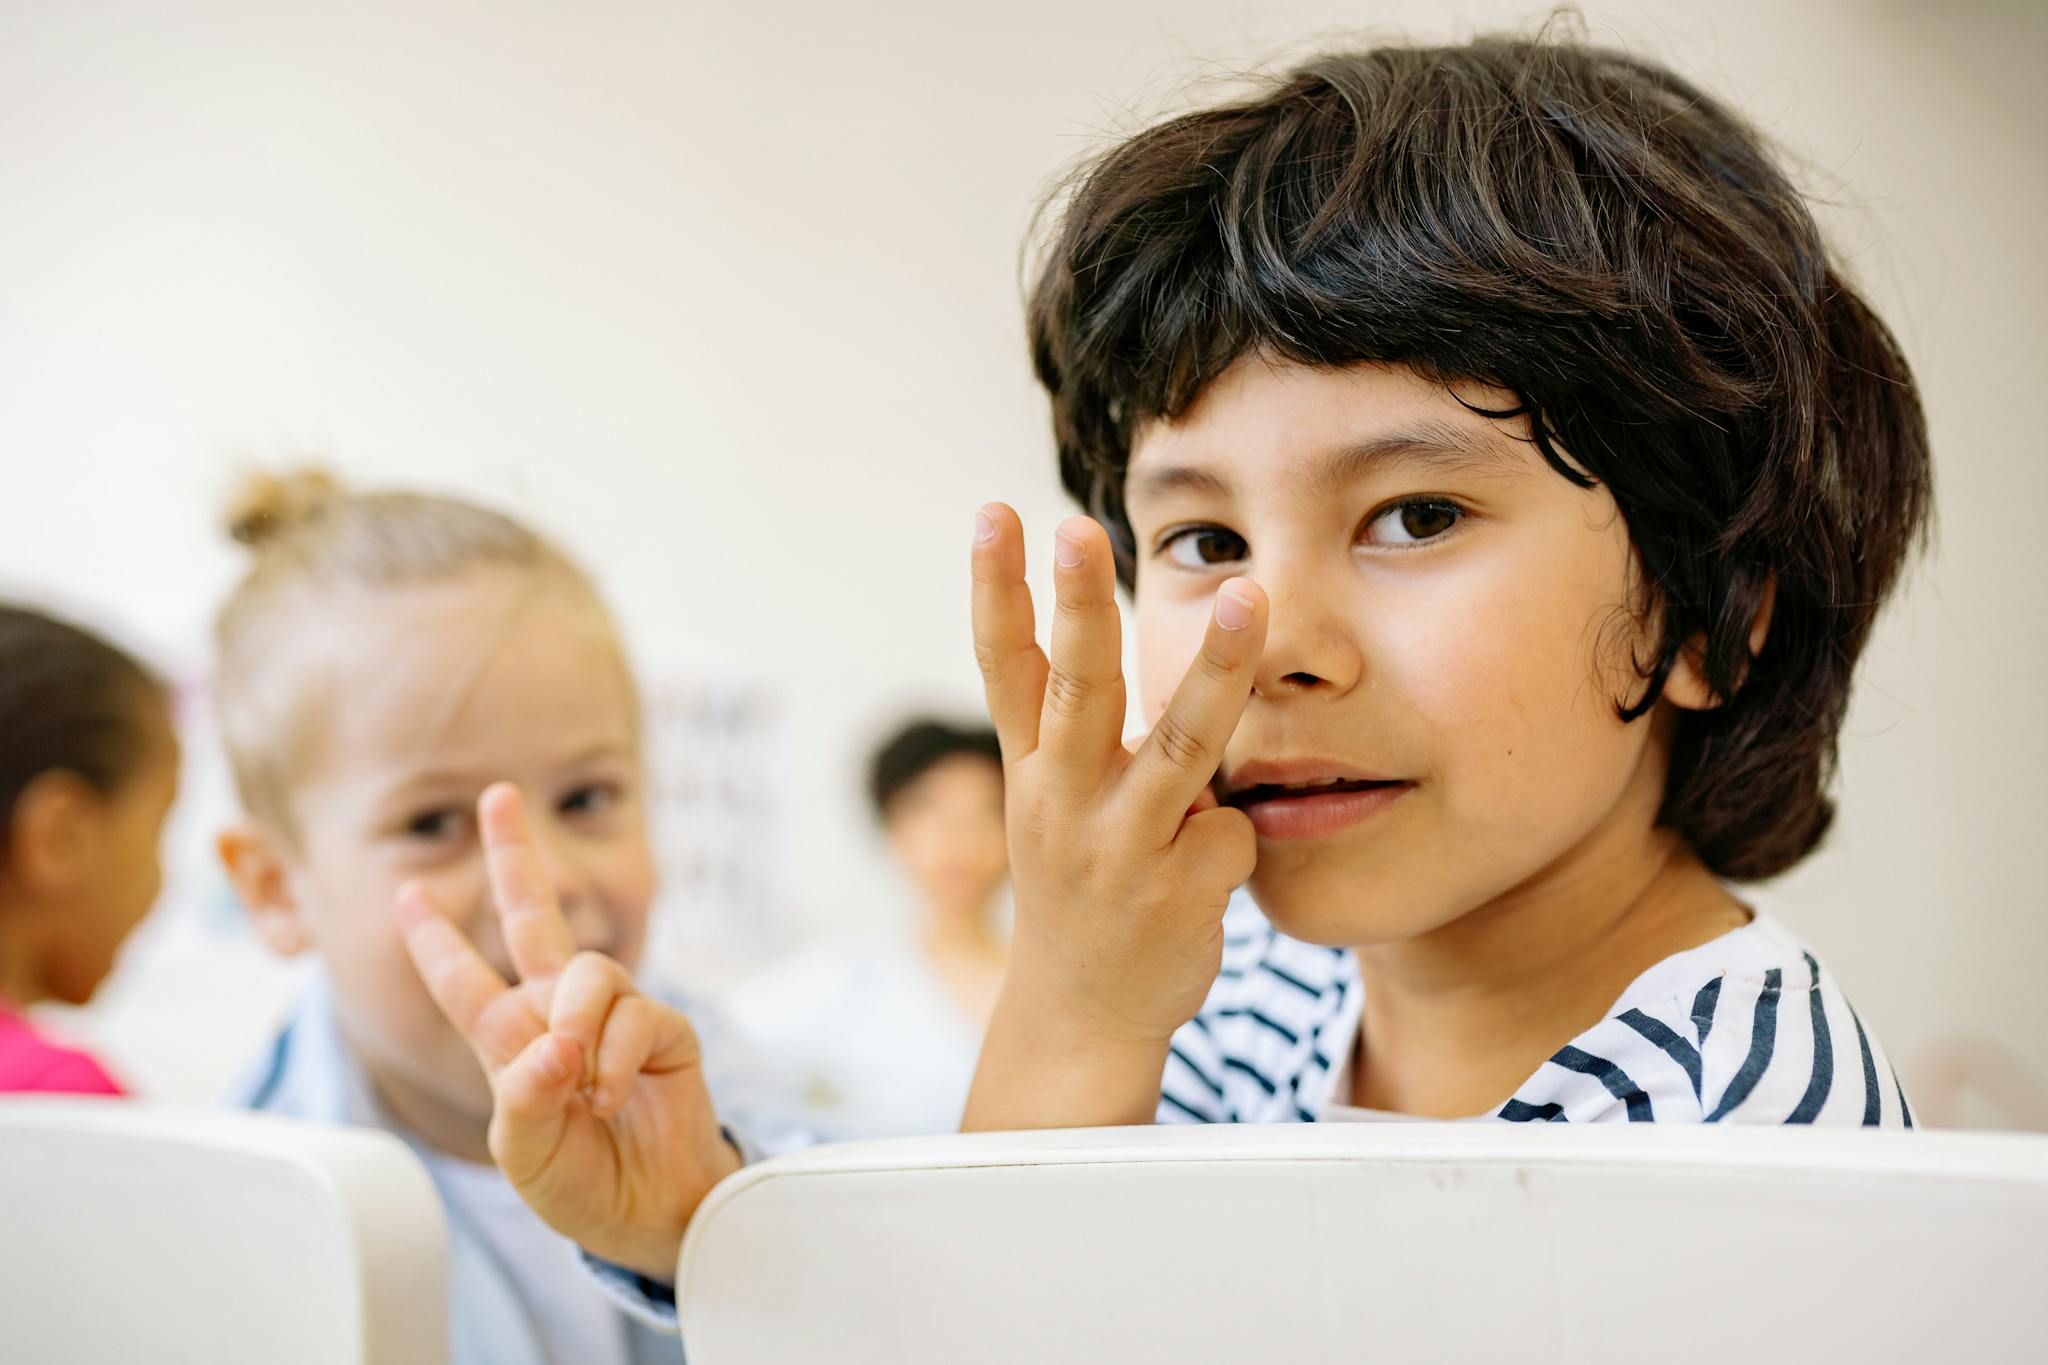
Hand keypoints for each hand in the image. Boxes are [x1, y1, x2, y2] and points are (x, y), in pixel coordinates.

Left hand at [395, 783, 738, 1280]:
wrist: (651, 1213)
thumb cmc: (581, 1182)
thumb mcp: (522, 1154)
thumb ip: (521, 1098)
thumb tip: (556, 1043)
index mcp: (512, 1040)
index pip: (464, 980)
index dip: (434, 940)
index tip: (406, 896)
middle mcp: (560, 1013)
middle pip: (535, 916)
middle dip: (514, 854)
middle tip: (498, 796)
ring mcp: (614, 1016)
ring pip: (588, 972)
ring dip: (579, 1029)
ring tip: (586, 1089)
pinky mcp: (664, 1030)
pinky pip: (635, 1015)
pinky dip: (616, 1060)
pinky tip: (615, 1095)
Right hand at [961, 505, 1267, 1129]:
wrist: (1084, 1016)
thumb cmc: (1082, 883)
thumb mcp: (1052, 801)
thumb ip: (1069, 724)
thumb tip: (1098, 623)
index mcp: (1032, 771)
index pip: (1005, 666)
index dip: (996, 589)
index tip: (995, 513)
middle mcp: (1064, 803)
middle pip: (1078, 690)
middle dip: (1082, 606)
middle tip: (1080, 528)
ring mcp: (1121, 848)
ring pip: (1180, 745)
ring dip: (1215, 668)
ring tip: (1247, 597)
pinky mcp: (1178, 891)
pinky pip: (1234, 829)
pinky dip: (1233, 838)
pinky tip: (1208, 874)